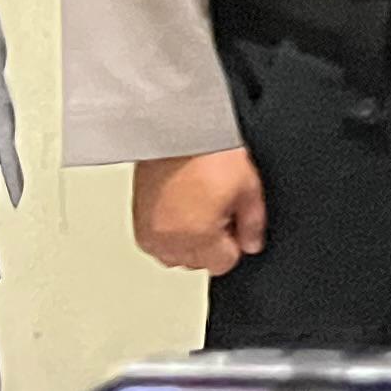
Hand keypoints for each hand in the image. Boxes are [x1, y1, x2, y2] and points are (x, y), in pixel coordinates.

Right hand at [131, 147, 265, 275]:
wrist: (177, 127)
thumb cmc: (210, 151)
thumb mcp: (248, 187)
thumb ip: (253, 224)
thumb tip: (251, 244)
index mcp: (198, 238)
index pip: (223, 264)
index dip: (235, 242)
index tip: (234, 221)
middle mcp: (168, 240)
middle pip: (198, 262)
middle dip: (211, 241)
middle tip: (218, 207)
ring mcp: (150, 231)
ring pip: (175, 254)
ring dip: (188, 239)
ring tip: (197, 204)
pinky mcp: (137, 220)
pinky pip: (156, 241)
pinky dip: (169, 230)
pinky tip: (180, 203)